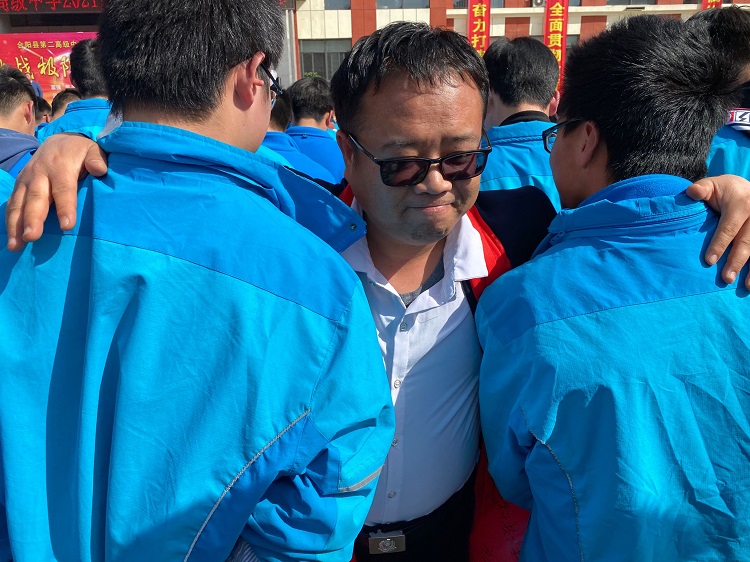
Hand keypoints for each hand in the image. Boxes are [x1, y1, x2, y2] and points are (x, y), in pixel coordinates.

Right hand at [5, 133, 107, 250]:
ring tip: (16, 245)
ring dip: (16, 224)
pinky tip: (12, 239)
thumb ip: (96, 159)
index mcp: (60, 166)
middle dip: (33, 218)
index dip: (65, 207)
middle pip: (36, 197)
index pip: (63, 188)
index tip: (66, 226)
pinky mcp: (19, 186)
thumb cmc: (80, 152)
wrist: (58, 142)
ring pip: (19, 203)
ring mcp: (26, 180)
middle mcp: (39, 173)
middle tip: (32, 236)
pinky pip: (12, 204)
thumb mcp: (92, 150)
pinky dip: (10, 221)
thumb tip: (99, 169)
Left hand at [687, 174, 749, 287]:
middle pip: (747, 241)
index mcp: (741, 203)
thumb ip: (702, 189)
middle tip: (726, 278)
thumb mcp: (713, 185)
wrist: (746, 189)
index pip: (729, 228)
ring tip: (746, 286)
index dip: (719, 245)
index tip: (709, 261)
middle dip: (737, 261)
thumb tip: (691, 192)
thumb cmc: (725, 191)